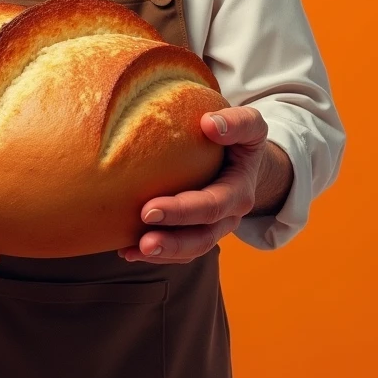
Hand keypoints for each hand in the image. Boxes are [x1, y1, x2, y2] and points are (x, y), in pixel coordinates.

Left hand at [117, 107, 267, 263]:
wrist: (246, 160)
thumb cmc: (242, 137)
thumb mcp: (250, 124)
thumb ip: (237, 122)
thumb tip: (209, 124)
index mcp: (239, 192)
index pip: (211, 205)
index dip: (182, 211)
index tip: (149, 209)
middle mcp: (228, 216)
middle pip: (202, 237)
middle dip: (171, 241)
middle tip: (142, 241)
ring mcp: (214, 227)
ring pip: (191, 250)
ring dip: (163, 254)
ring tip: (131, 251)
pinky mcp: (198, 230)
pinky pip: (180, 250)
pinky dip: (155, 254)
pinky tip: (126, 250)